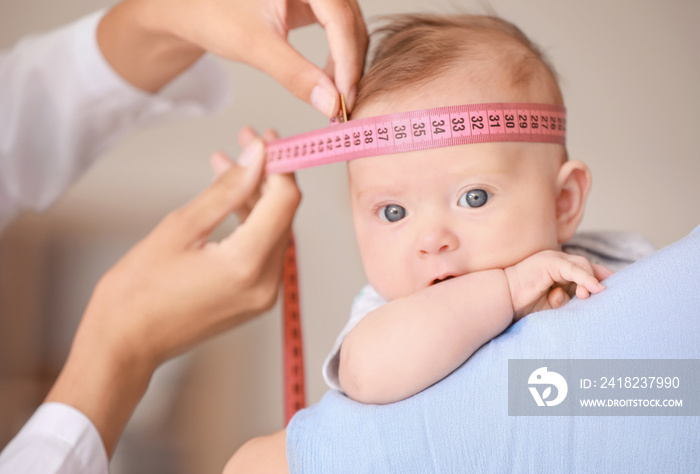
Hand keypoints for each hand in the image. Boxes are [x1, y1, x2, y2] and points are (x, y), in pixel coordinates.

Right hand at [45, 138, 300, 455]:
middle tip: (245, 143)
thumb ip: (226, 189)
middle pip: (284, 214)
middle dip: (268, 175)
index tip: (263, 137)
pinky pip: (264, 250)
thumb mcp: (180, 227)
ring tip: (228, 165)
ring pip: (275, 230)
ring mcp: (263, 295)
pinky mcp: (255, 299)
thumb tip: (257, 156)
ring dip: (257, 196)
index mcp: (247, 264)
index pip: (285, 199)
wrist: (124, 346)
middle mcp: (266, 283)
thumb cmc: (137, 292)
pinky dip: (251, 222)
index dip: (279, 163)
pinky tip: (230, 200)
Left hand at [98, 0, 367, 115]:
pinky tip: (327, 81)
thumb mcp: (255, 46)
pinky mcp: (315, 3)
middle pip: (351, 24)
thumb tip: (329, 103)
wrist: (192, 8)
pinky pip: (339, 31)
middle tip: (343, 106)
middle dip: (349, 66)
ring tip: (334, 98)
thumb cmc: (212, 13)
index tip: (345, 98)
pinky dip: (337, 58)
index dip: (347, 61)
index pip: (340, 18)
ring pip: (349, 29)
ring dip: (346, 65)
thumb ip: (295, 74)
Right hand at [504, 250, 612, 319]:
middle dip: (597, 279)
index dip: (600, 276)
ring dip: (590, 281)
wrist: (503, 299)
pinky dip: (585, 278)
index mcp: (556, 270)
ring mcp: (552, 259)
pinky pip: (573, 269)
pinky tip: (593, 289)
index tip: (614, 287)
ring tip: (592, 294)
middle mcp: (556, 261)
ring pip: (582, 265)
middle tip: (603, 294)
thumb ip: (568, 298)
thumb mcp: (552, 303)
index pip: (584, 269)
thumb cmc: (523, 304)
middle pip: (586, 266)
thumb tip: (588, 297)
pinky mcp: (550, 262)